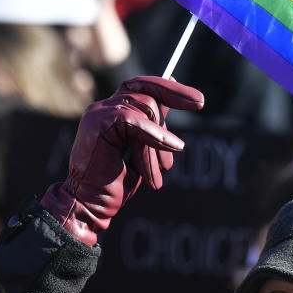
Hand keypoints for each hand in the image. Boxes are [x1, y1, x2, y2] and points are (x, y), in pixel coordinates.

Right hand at [40, 76, 203, 244]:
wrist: (91, 204)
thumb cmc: (115, 184)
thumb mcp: (144, 151)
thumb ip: (153, 127)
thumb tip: (170, 103)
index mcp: (113, 112)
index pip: (143, 88)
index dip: (169, 89)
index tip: (197, 99)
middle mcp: (104, 108)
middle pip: (145, 88)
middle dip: (175, 93)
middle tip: (201, 102)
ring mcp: (99, 113)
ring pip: (145, 108)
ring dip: (160, 141)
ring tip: (161, 170)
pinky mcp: (98, 123)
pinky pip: (135, 120)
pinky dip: (156, 135)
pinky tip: (173, 148)